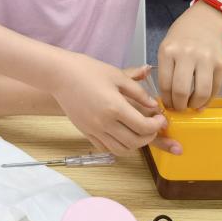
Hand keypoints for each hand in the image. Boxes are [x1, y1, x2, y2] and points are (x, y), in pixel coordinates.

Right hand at [49, 54, 174, 153]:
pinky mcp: (85, 132)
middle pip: (135, 142)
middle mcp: (104, 123)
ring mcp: (94, 130)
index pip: (144, 127)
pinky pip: (106, 147)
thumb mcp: (118, 76)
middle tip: (154, 127)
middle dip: (150, 136)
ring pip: (121, 149)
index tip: (161, 118)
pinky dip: (119, 146)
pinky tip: (124, 134)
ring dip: (135, 145)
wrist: (60, 75)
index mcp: (115, 107)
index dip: (157, 125)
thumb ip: (138, 92)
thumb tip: (154, 105)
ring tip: (141, 132)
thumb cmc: (89, 70)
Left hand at [158, 6, 221, 110]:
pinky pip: (215, 88)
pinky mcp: (221, 63)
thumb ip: (166, 70)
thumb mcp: (167, 47)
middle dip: (179, 106)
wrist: (206, 21)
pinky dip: (208, 99)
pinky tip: (203, 100)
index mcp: (169, 51)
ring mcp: (206, 59)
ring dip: (195, 105)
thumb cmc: (182, 36)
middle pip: (182, 91)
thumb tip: (170, 99)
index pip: (165, 84)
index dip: (166, 100)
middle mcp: (187, 54)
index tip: (168, 105)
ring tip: (192, 105)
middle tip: (179, 108)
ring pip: (201, 92)